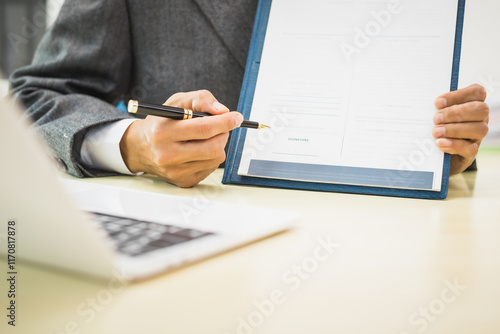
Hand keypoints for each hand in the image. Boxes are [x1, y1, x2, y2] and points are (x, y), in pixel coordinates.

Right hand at [120, 90, 242, 186]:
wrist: (140, 148)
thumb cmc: (161, 122)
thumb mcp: (176, 102)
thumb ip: (200, 99)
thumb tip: (223, 111)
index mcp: (162, 132)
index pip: (203, 129)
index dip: (225, 122)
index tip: (236, 117)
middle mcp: (166, 155)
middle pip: (212, 147)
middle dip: (224, 134)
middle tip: (222, 127)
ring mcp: (175, 171)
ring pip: (215, 159)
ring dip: (218, 145)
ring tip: (207, 138)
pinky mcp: (182, 182)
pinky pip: (211, 168)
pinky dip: (211, 157)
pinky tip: (200, 150)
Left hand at [433, 84, 488, 174]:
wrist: (433, 154)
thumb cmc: (434, 126)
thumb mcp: (435, 115)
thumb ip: (435, 108)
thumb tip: (423, 104)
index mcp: (472, 104)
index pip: (477, 92)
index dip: (458, 95)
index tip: (437, 103)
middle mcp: (479, 118)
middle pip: (481, 110)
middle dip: (456, 113)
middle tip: (436, 119)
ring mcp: (477, 136)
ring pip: (479, 129)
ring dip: (455, 129)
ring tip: (436, 132)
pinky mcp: (470, 153)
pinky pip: (470, 148)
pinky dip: (455, 145)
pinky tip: (441, 143)